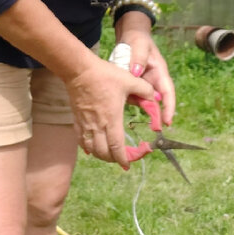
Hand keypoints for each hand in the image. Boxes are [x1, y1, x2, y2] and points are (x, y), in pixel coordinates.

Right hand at [68, 54, 155, 168]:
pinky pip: (81, 140)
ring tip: (110, 155)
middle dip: (115, 160)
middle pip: (104, 153)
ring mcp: (86, 124)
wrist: (79, 70)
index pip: (117, 147)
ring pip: (92, 149)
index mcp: (112, 118)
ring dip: (102, 156)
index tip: (129, 164)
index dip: (124, 159)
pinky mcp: (77, 120)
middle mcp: (97, 125)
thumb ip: (145, 90)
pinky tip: (92, 149)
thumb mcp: (129, 80)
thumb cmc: (104, 75)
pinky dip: (88, 148)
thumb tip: (156, 97)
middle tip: (124, 158)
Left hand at [118, 28, 175, 126]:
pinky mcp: (133, 85)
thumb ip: (139, 57)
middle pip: (156, 101)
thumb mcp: (139, 45)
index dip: (169, 107)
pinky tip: (116, 104)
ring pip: (142, 100)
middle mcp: (153, 81)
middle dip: (155, 115)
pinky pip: (131, 96)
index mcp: (159, 73)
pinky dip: (126, 101)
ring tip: (128, 114)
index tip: (167, 121)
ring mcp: (143, 84)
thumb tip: (136, 72)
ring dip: (138, 108)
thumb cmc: (138, 40)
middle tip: (153, 128)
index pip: (167, 92)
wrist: (130, 36)